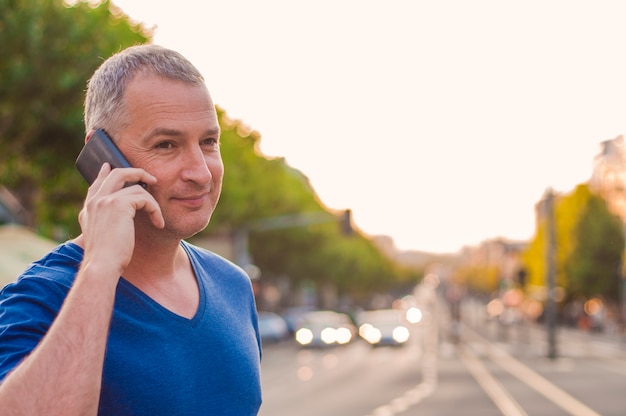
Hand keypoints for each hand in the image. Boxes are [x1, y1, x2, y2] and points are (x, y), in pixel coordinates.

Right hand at [78, 163, 163, 277]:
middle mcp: (95, 202)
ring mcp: (105, 200)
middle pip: (116, 173)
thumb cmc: (106, 259)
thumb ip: (105, 222)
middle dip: (136, 172)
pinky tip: (158, 223)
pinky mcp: (119, 204)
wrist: (102, 266)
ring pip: (136, 187)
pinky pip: (145, 198)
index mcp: (89, 209)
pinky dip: (155, 210)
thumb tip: (120, 215)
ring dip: (152, 203)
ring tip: (157, 218)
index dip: (104, 173)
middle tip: (151, 179)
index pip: (97, 184)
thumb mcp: (102, 237)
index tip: (108, 166)